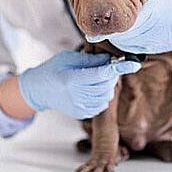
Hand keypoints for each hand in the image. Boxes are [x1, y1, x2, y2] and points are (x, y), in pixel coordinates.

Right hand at [18, 50, 140, 118]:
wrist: (38, 90)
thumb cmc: (52, 70)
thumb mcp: (68, 58)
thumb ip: (90, 60)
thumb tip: (110, 59)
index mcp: (71, 80)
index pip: (102, 74)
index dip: (119, 68)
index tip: (133, 64)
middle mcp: (76, 96)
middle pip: (107, 85)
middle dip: (111, 75)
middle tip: (105, 67)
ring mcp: (79, 107)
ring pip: (106, 96)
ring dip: (107, 86)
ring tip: (96, 78)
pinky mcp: (81, 114)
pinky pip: (101, 105)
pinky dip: (102, 95)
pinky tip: (92, 88)